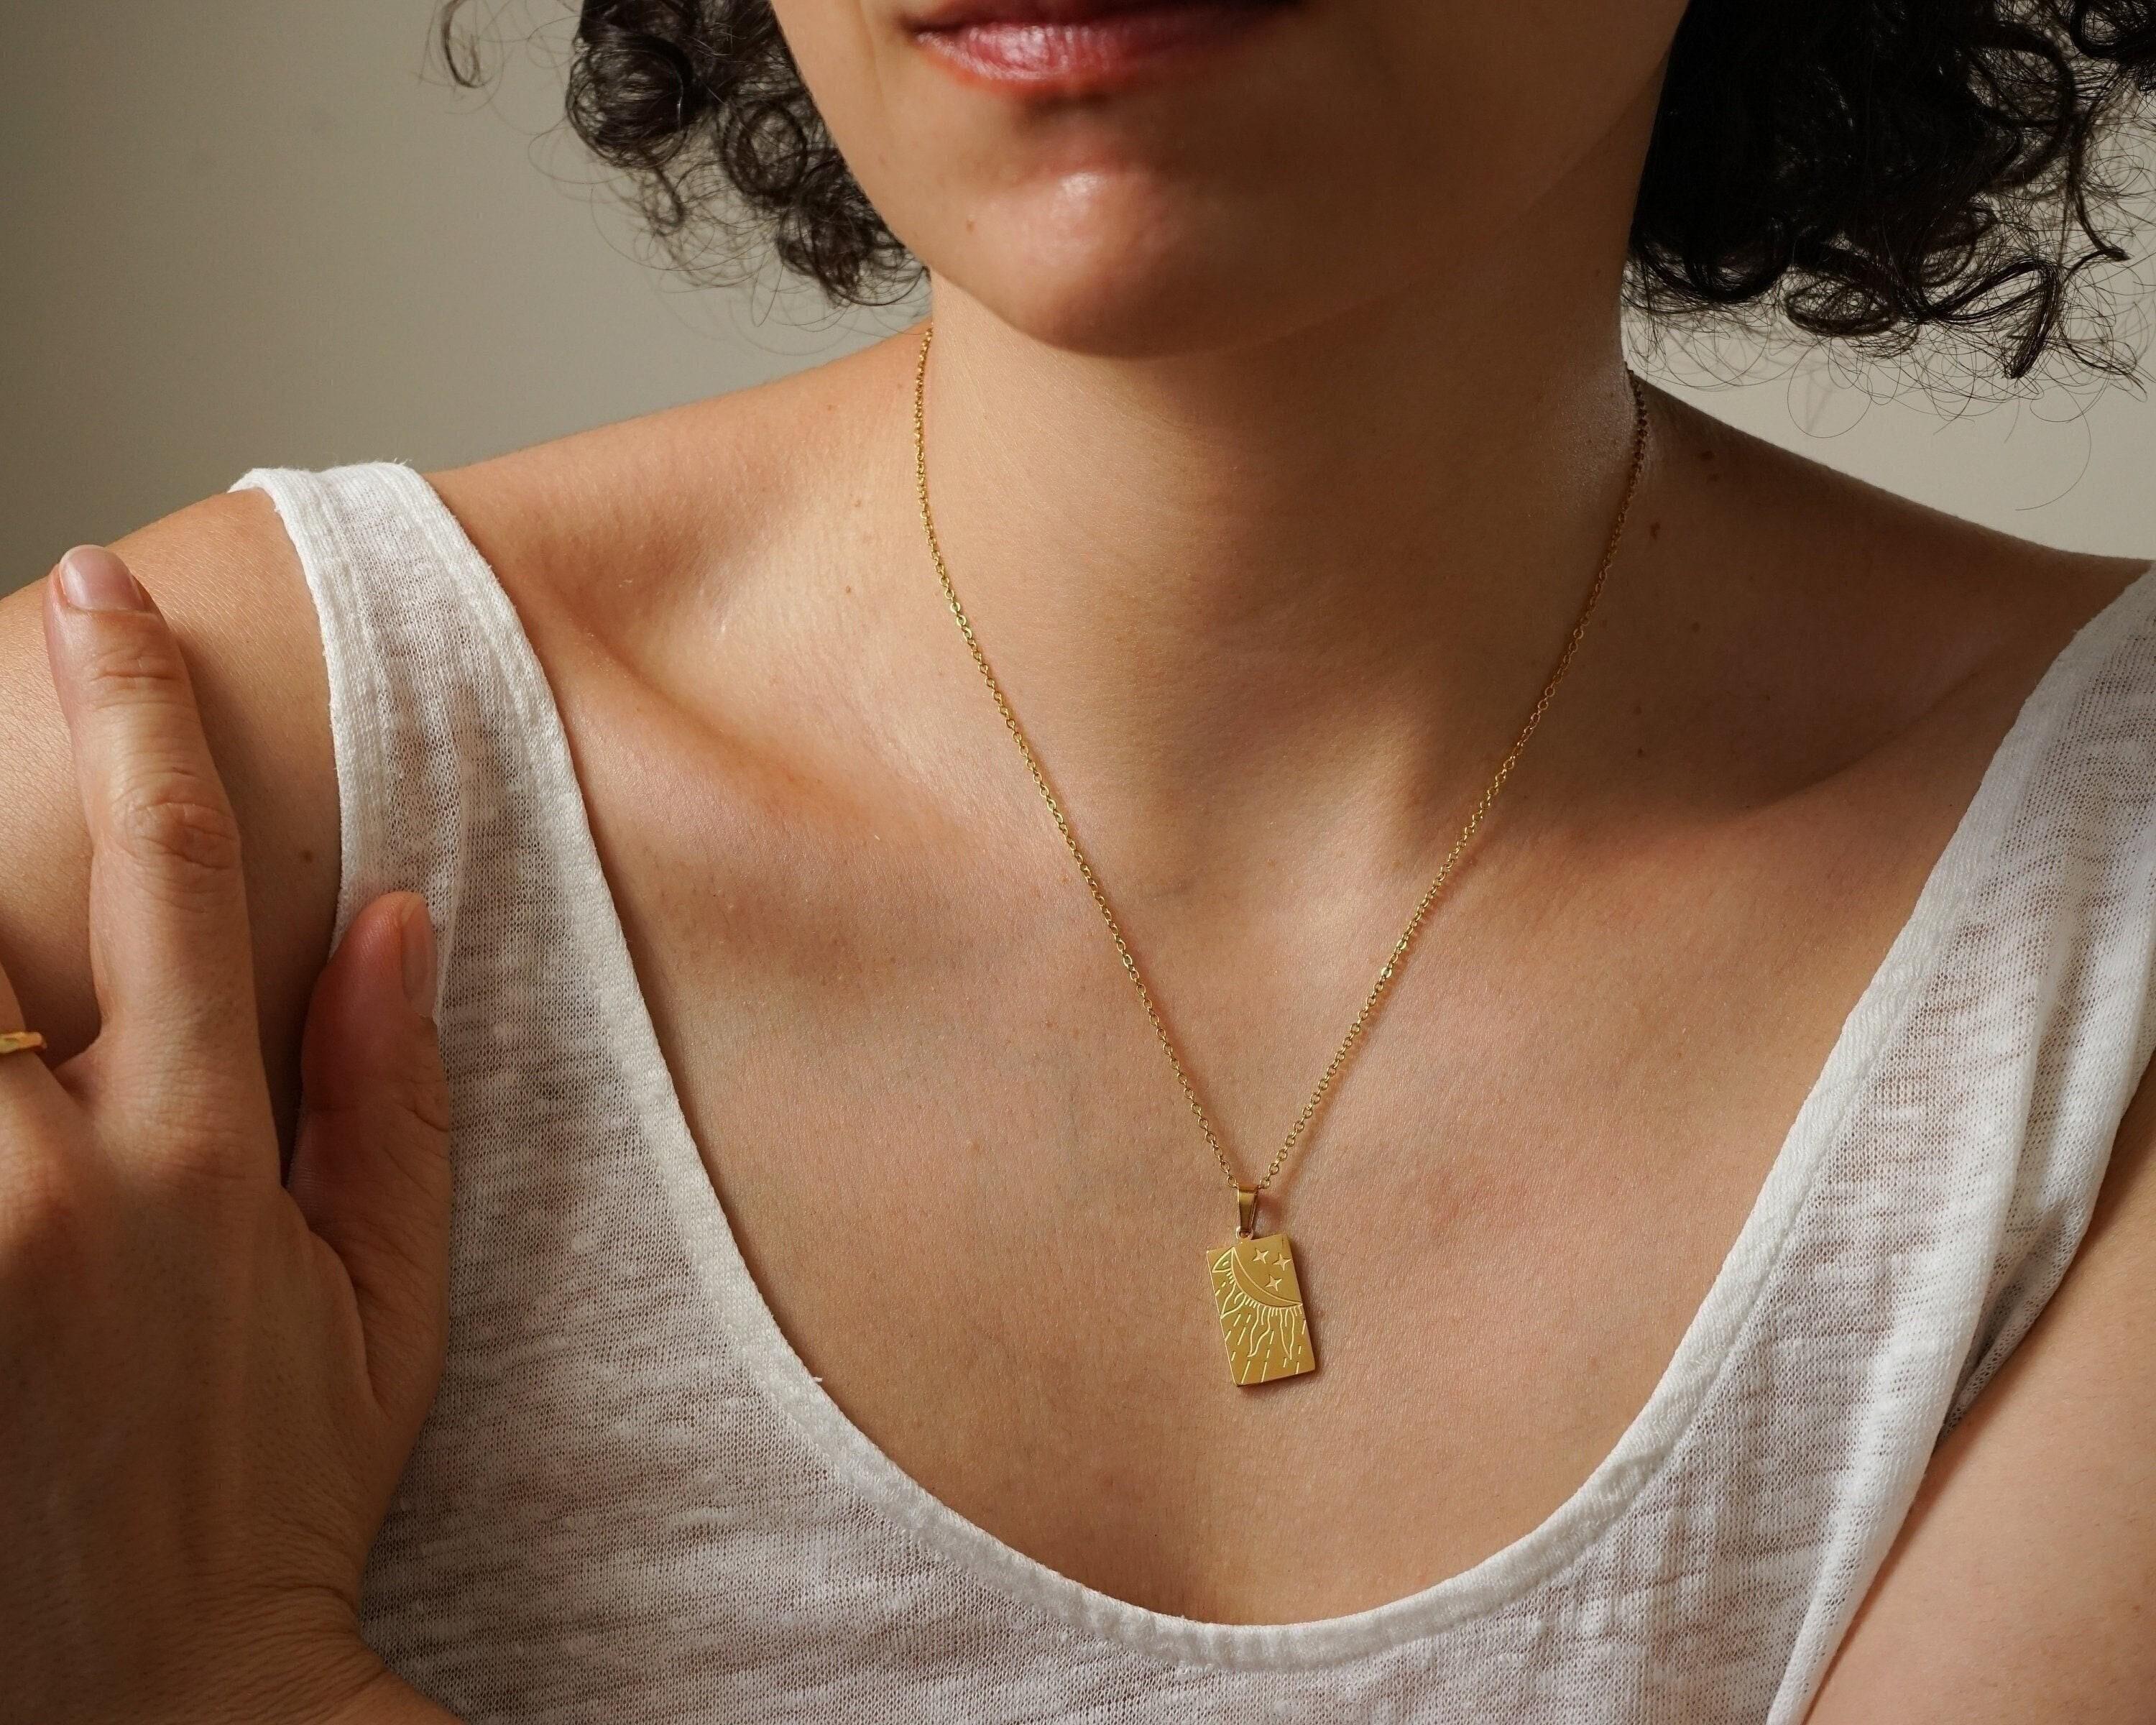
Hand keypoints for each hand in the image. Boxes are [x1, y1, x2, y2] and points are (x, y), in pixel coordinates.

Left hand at [2, 546, 455, 1722]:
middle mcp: (55, 1174)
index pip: (173, 865)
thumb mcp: (389, 1300)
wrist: (156, 1698)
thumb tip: (394, 914)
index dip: (137, 707)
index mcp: (207, 1150)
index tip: (94, 596)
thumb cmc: (280, 1490)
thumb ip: (386, 1093)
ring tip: (16, 1046)